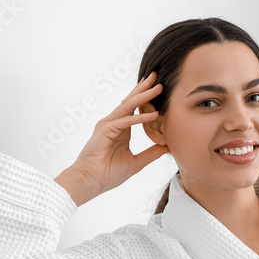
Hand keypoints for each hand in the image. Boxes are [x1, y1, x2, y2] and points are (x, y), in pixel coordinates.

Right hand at [58, 72, 168, 203]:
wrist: (91, 182)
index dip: (144, 97)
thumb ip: (151, 153)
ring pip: (128, 106)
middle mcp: (113, 123)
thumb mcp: (136, 162)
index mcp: (120, 129)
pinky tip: (153, 113)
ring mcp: (107, 125)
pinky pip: (125, 121)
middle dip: (144, 88)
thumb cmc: (108, 174)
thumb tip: (167, 147)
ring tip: (158, 87)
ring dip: (144, 96)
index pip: (134, 108)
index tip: (156, 87)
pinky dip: (139, 117)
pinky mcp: (105, 131)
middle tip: (157, 76)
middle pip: (130, 101)